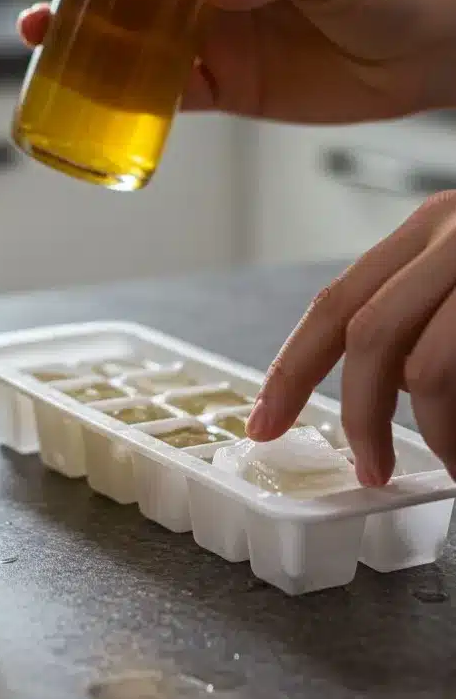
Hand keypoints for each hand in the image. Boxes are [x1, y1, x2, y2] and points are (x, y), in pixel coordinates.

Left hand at [249, 193, 455, 485]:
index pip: (336, 300)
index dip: (293, 369)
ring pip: (422, 368)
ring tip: (452, 464)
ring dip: (433, 433)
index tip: (263, 424)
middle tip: (371, 471)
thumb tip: (391, 387)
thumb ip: (419, 311)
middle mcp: (451, 233)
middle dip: (360, 416)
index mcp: (427, 227)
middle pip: (365, 333)